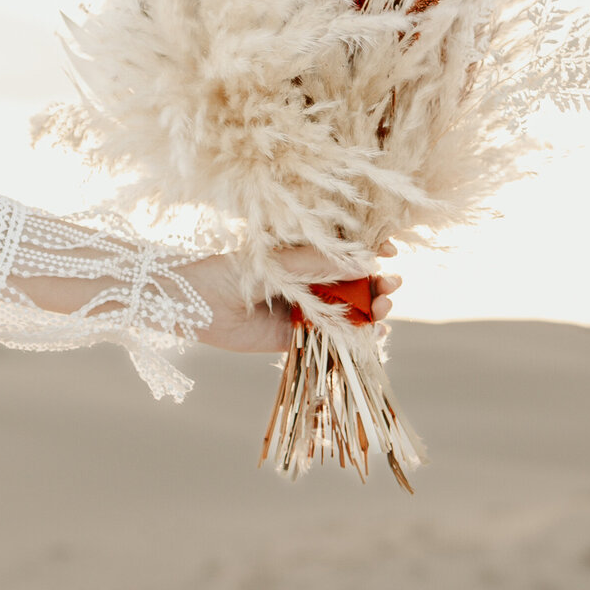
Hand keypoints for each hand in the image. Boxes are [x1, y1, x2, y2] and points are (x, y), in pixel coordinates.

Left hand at [180, 241, 401, 353]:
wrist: (198, 305)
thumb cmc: (236, 271)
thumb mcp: (283, 261)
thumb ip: (322, 263)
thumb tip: (367, 261)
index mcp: (304, 255)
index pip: (346, 251)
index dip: (372, 251)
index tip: (391, 252)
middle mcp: (308, 281)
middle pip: (354, 283)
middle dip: (377, 284)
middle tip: (391, 286)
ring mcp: (303, 309)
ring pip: (347, 311)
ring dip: (371, 310)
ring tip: (384, 308)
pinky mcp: (295, 337)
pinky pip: (330, 339)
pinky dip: (354, 338)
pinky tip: (374, 335)